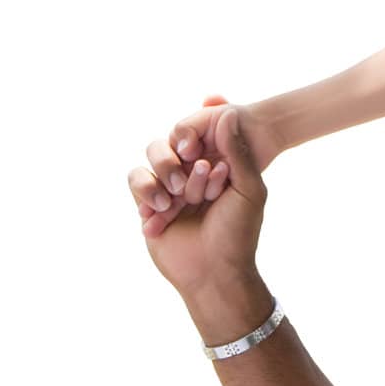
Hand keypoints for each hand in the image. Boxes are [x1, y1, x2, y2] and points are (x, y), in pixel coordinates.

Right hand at [130, 106, 267, 298]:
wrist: (214, 273)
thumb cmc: (238, 232)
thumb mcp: (248, 189)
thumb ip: (237, 151)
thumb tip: (229, 112)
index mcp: (219, 165)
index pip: (204, 137)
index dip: (204, 146)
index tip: (212, 169)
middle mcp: (193, 173)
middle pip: (176, 143)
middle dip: (184, 164)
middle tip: (194, 188)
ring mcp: (170, 187)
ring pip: (154, 157)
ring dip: (165, 175)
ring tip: (176, 201)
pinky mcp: (148, 204)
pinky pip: (136, 179)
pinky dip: (148, 192)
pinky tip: (164, 210)